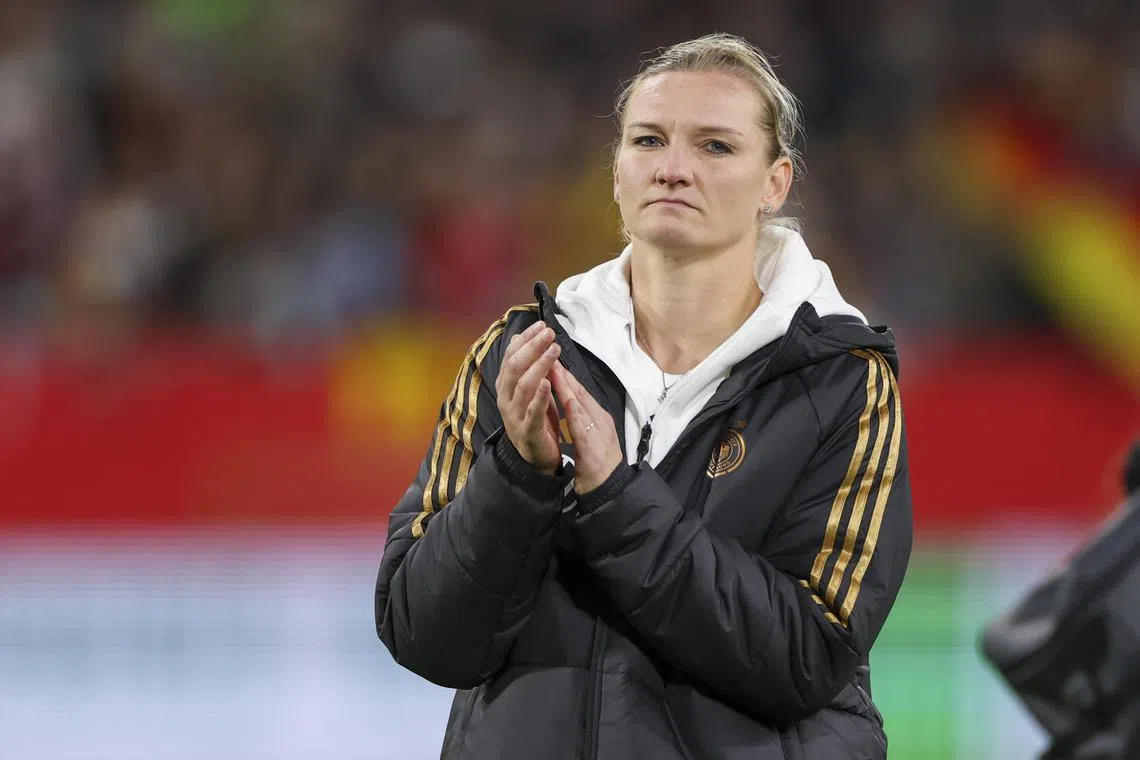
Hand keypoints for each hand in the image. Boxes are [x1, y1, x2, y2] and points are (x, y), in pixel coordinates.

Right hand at [495, 321, 562, 473]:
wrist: (534, 457)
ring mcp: (515, 415)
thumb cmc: (533, 418)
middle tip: (549, 333)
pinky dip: (540, 396)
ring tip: (553, 351)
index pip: (511, 356)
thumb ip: (523, 365)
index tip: (541, 325)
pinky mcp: (528, 431)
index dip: (525, 340)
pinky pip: (533, 411)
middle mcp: (506, 398)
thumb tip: (518, 337)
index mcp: (505, 386)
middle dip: (532, 347)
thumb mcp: (527, 389)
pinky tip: (549, 382)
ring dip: (539, 365)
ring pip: (523, 386)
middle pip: (515, 367)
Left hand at [549, 363, 623, 493]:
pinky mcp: (594, 446)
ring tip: (555, 368)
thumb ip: (580, 416)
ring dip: (569, 386)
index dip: (563, 374)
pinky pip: (584, 427)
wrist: (609, 487)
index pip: (577, 391)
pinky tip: (568, 402)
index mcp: (596, 416)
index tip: (549, 358)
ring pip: (582, 404)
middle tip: (549, 353)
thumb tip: (569, 399)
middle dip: (564, 372)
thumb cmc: (597, 461)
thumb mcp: (588, 434)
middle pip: (580, 392)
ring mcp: (598, 431)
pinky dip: (576, 413)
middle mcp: (599, 418)